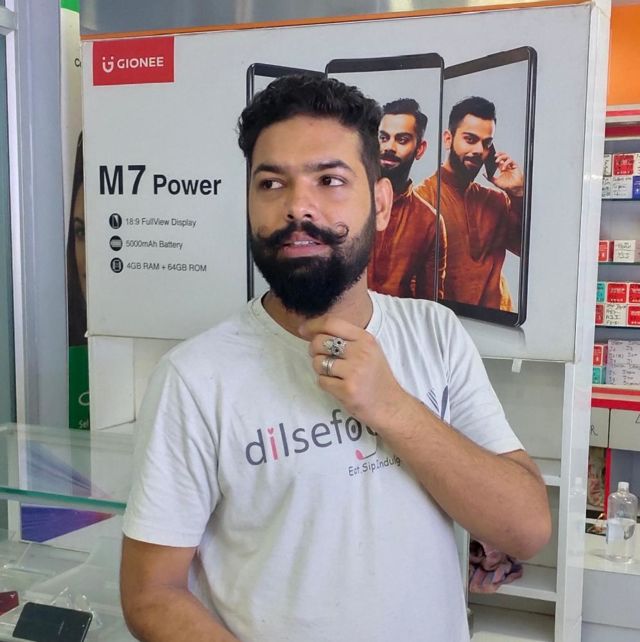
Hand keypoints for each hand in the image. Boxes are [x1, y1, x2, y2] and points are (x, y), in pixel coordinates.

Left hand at [299, 316, 408, 432]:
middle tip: (321, 357)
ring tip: (333, 374)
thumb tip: (312, 330)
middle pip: (320, 341)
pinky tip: (337, 386)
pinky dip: (325, 384)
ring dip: (320, 369)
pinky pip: (321, 381)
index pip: (331, 323)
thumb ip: (347, 339)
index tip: (303, 330)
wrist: (390, 406)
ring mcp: (354, 372)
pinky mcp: (347, 390)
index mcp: (365, 339)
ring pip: (318, 362)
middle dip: (313, 350)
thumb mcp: (369, 350)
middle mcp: (361, 352)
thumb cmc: (375, 377)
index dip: (312, 325)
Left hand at [489, 152, 523, 197]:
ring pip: (507, 157)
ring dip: (502, 157)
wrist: (513, 189)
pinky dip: (507, 163)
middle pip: (503, 156)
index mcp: (501, 168)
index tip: (491, 156)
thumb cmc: (506, 185)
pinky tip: (504, 168)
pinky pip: (511, 161)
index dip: (495, 157)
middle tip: (495, 156)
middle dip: (499, 154)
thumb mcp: (495, 182)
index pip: (498, 159)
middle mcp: (506, 166)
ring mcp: (510, 166)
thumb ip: (489, 178)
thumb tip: (483, 173)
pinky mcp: (515, 166)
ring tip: (499, 162)